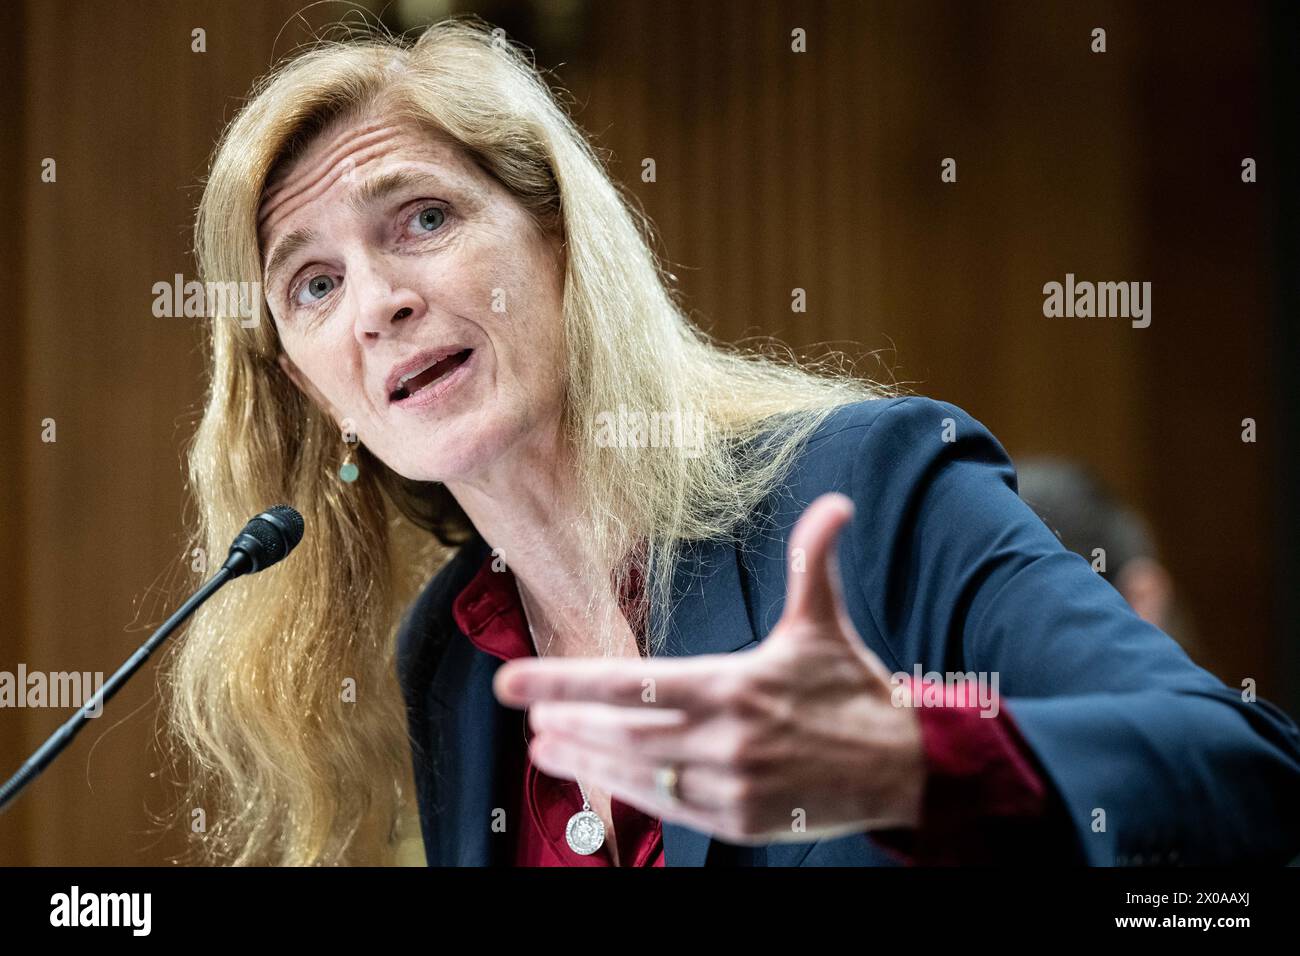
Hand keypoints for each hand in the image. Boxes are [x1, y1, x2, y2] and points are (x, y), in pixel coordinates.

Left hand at [492, 492, 924, 844]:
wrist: (907, 768)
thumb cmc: (854, 690)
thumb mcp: (825, 627)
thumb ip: (813, 564)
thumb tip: (835, 503)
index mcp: (735, 686)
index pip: (634, 683)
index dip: (567, 682)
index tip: (513, 682)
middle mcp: (727, 740)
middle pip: (624, 734)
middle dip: (569, 725)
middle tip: (527, 715)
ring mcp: (732, 787)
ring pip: (640, 776)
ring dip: (587, 761)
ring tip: (545, 747)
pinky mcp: (742, 823)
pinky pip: (671, 809)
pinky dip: (629, 794)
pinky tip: (599, 779)